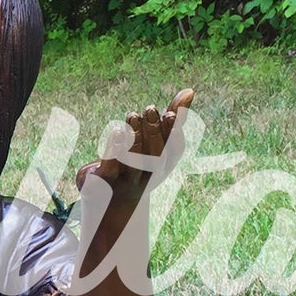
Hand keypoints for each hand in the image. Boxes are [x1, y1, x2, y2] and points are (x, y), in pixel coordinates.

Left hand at [75, 88, 193, 203]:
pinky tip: (116, 130)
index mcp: (163, 167)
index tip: (169, 112)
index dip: (174, 133)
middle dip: (154, 132)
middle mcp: (148, 177)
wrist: (108, 205)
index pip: (175, 152)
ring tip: (131, 115)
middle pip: (156, 158)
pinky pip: (111, 168)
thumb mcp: (155, 144)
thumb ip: (171, 119)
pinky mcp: (105, 184)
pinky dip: (114, 149)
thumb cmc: (136, 167)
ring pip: (135, 164)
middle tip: (149, 108)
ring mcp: (127, 183)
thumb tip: (189, 90)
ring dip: (135, 138)